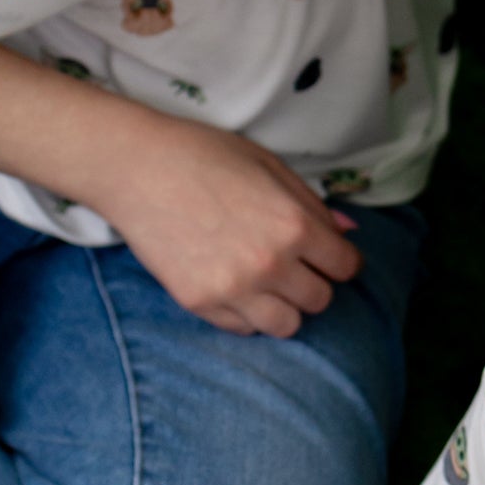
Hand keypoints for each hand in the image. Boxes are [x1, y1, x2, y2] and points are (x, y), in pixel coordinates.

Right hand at [88, 108, 360, 338]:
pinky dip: (248, 313)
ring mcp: (233, 289)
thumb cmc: (204, 155)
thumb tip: (348, 231)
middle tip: (293, 265)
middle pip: (320, 300)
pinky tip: (235, 286)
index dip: (340, 259)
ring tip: (267, 284)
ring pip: (287, 326)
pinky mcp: (200, 304)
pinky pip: (244, 329)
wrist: (136, 168)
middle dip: (313, 282)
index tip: (328, 256)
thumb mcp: (268, 165)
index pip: (345, 266)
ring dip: (285, 306)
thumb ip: (311, 203)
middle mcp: (270, 264)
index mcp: (293, 225)